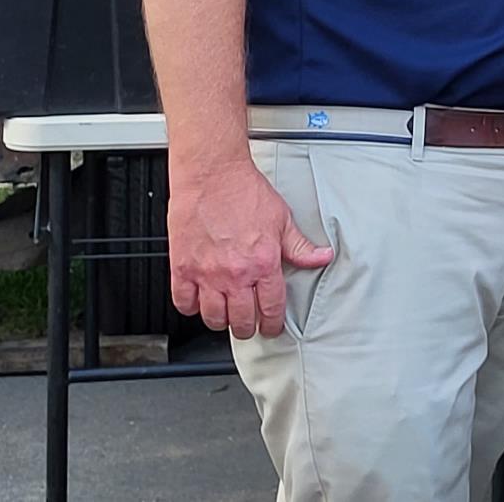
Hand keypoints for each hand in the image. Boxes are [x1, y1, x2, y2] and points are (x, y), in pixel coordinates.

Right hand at [168, 154, 333, 338]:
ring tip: (226, 314)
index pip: (272, 308)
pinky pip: (184, 303)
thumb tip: (321, 257)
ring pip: (213, 318)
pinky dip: (191, 307)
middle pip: (241, 321)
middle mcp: (235, 273)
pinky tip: (199, 301)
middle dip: (248, 328)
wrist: (211, 175)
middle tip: (249, 324)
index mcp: (263, 263)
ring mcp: (207, 274)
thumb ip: (300, 246)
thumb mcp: (282, 218)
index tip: (272, 327)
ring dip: (221, 321)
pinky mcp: (182, 268)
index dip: (274, 324)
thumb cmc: (244, 191)